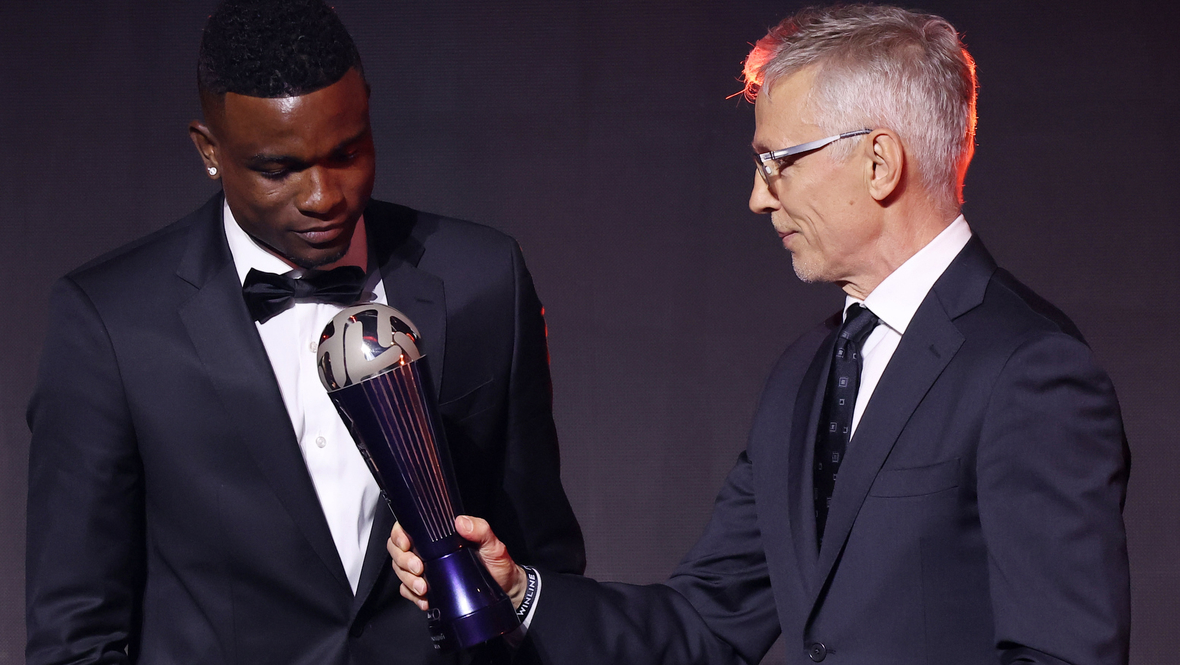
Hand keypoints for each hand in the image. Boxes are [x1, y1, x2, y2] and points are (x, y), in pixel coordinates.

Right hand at [388, 515, 529, 610]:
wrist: (505, 591)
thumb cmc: (498, 565)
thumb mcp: (493, 545)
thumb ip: (481, 530)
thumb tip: (461, 522)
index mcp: (439, 536)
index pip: (408, 528)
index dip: (400, 535)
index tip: (407, 544)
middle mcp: (429, 551)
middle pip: (398, 551)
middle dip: (403, 561)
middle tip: (419, 569)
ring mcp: (427, 570)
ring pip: (401, 571)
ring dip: (407, 580)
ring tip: (423, 587)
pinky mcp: (429, 589)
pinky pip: (408, 591)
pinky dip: (412, 595)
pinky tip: (425, 599)